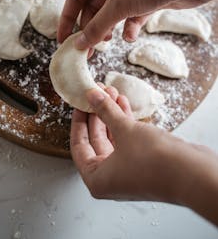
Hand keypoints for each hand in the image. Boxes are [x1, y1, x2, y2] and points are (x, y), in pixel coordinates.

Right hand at [58, 0, 217, 48]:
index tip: (63, 39)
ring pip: (112, 13)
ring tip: (108, 42)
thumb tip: (79, 45)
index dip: (68, 18)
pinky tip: (131, 36)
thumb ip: (97, 27)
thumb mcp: (118, 5)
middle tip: (87, 50)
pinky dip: (130, 27)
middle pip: (93, 7)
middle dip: (91, 29)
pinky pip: (131, 16)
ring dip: (109, 29)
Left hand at [71, 85, 185, 201]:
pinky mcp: (142, 161)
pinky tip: (123, 102)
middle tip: (97, 93)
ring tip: (111, 91)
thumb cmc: (153, 160)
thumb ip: (105, 111)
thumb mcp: (124, 130)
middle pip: (96, 139)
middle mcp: (110, 178)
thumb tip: (91, 94)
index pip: (79, 145)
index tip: (79, 103)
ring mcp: (127, 170)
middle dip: (98, 113)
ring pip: (113, 137)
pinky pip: (127, 138)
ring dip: (112, 114)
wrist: (192, 173)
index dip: (78, 121)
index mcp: (97, 179)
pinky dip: (125, 121)